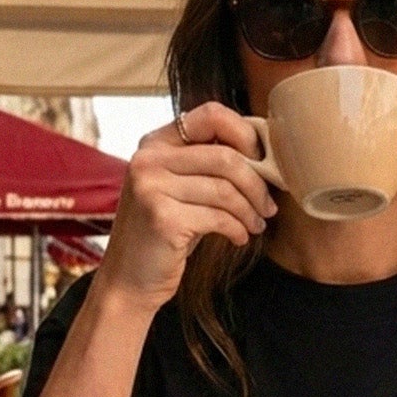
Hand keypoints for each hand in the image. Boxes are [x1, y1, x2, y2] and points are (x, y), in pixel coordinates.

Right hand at [99, 101, 276, 313]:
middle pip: (225, 157)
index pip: (210, 115)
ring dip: (250, 210)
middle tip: (268, 206)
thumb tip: (262, 154)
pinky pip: (218, 217)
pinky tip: (239, 237)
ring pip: (225, 189)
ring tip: (256, 225)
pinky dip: (238, 229)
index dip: (245, 134)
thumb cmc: (163, 235)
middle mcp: (148, 160)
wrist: (129, 281)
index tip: (262, 161)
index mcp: (155, 144)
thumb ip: (206, 167)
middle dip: (257, 184)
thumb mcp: (180, 191)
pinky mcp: (162, 218)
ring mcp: (151, 187)